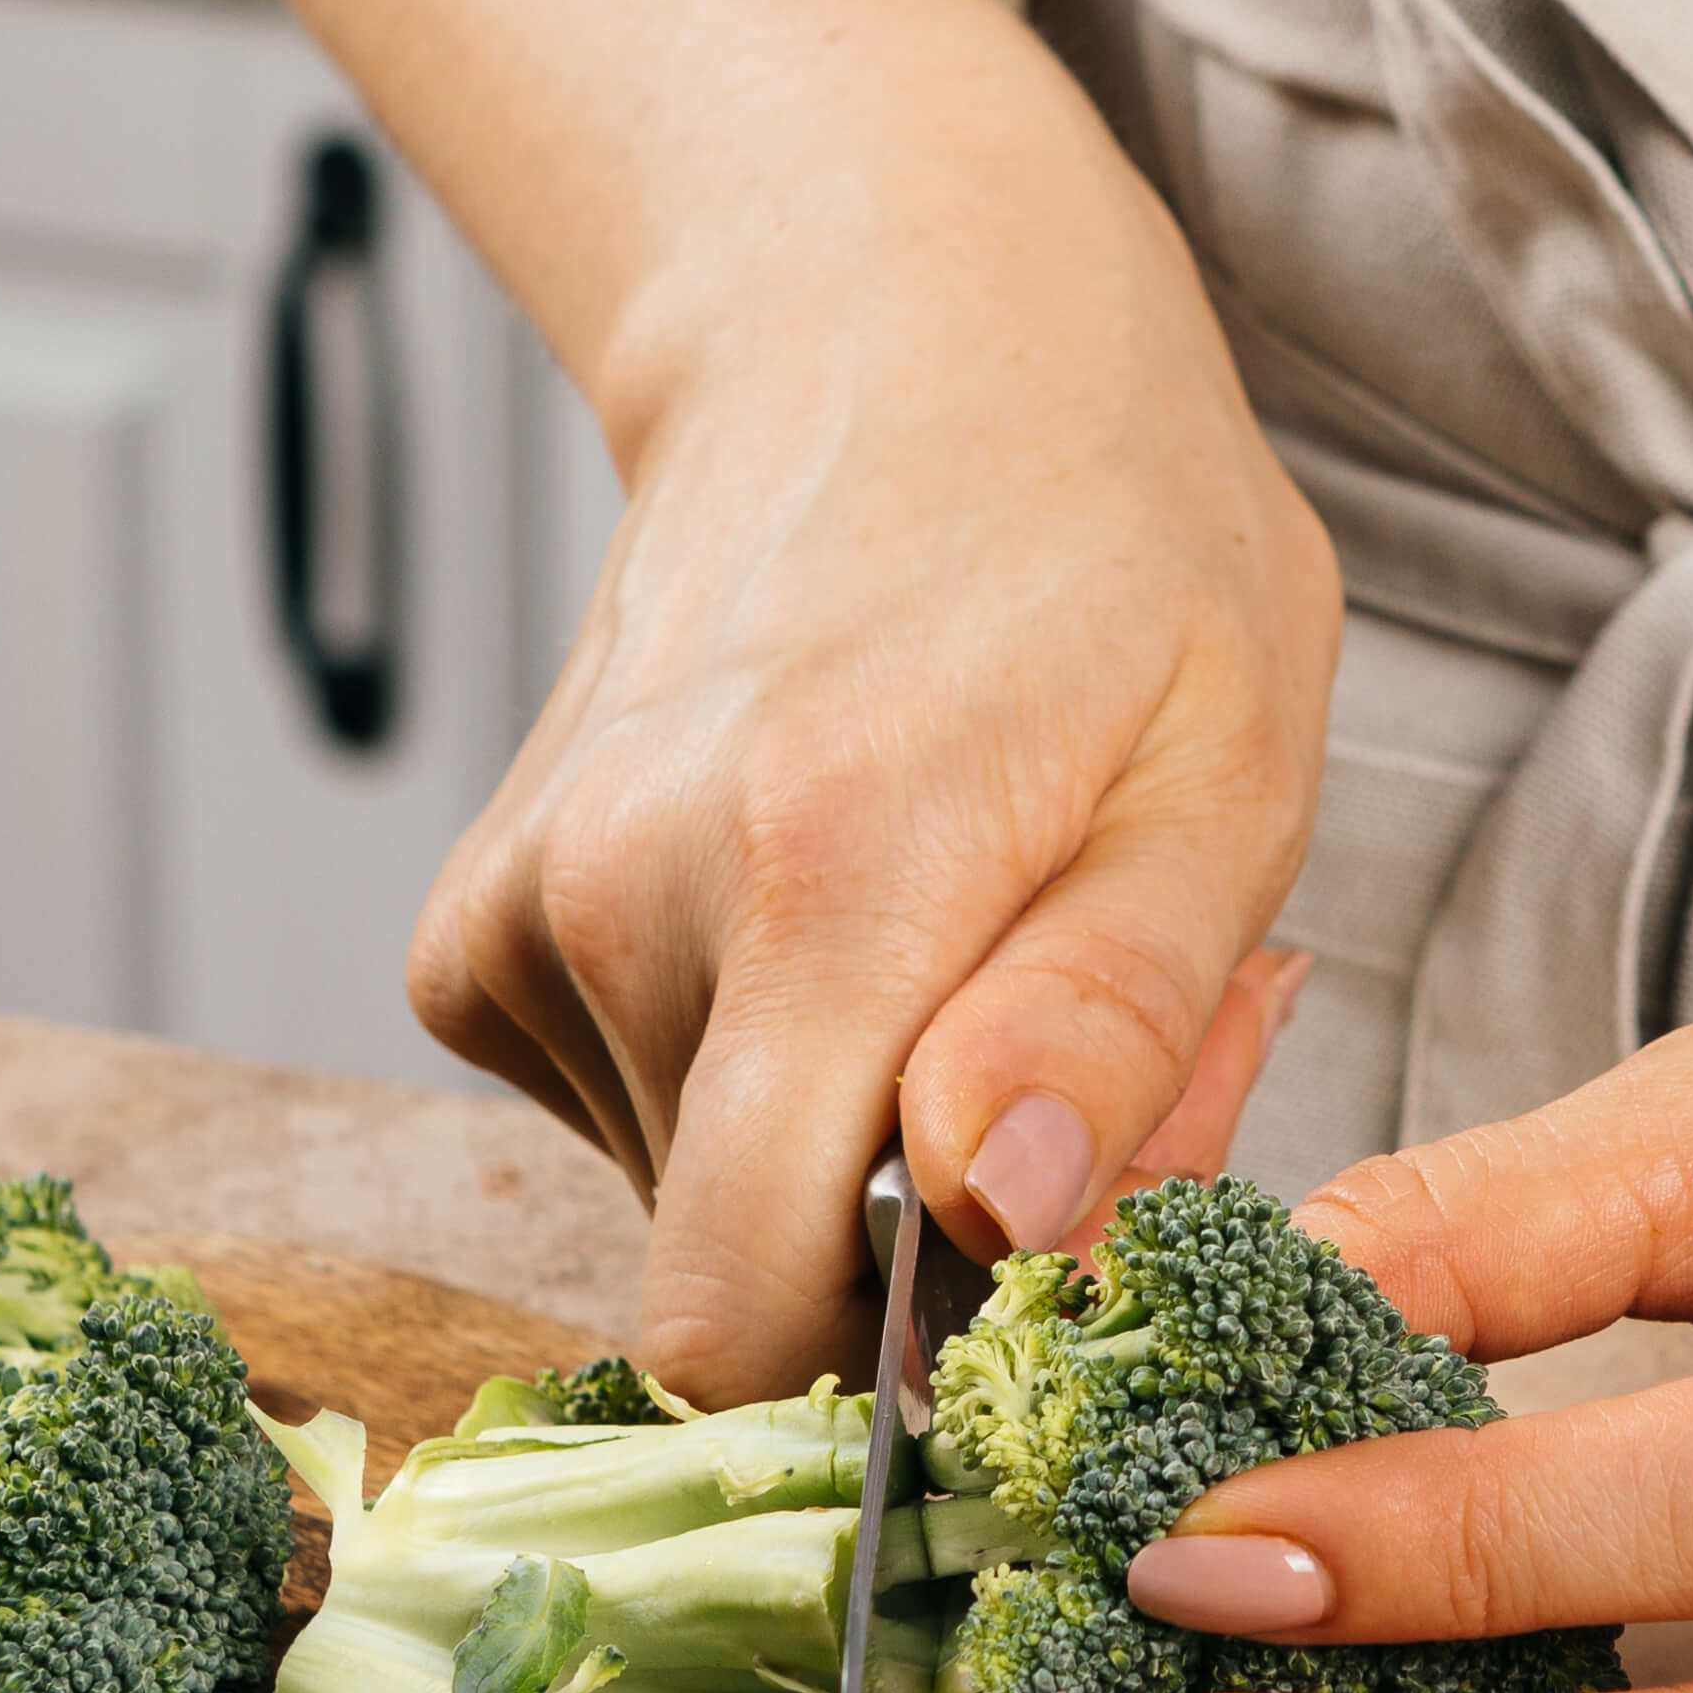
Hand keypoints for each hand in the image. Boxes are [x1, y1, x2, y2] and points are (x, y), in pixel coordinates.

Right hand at [411, 218, 1343, 1396]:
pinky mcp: (468, 941)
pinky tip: (824, 926)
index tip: (1030, 1252)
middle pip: (746, 1274)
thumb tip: (1007, 1216)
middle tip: (1055, 1045)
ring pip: (692, 1205)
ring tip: (951, 941)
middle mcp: (623, 900)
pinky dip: (741, 1083)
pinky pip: (624, 1124)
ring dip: (844, 1145)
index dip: (898, 1360)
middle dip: (911, 1242)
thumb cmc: (1105, 548)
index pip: (744, 1316)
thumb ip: (1118, 1022)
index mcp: (826, 874)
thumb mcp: (1224, 775)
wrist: (885, 331)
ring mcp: (521, 915)